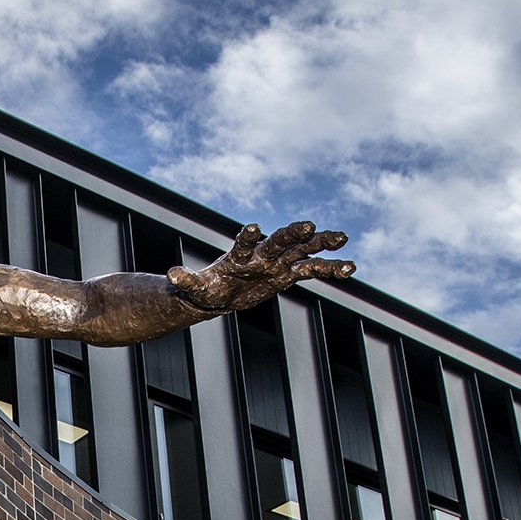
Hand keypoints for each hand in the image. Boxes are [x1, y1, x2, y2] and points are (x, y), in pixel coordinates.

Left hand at [167, 220, 352, 312]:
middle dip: (293, 233)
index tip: (253, 229)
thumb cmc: (205, 289)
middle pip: (280, 240)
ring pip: (303, 250)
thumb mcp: (194, 289)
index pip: (245, 243)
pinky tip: (350, 268)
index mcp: (239, 256)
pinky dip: (330, 269)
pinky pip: (312, 269)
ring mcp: (277, 262)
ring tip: (343, 237)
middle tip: (308, 225)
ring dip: (321, 244)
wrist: (219, 294)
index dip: (249, 237)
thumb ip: (186, 280)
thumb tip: (170, 275)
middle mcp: (262, 255)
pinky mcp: (287, 273)